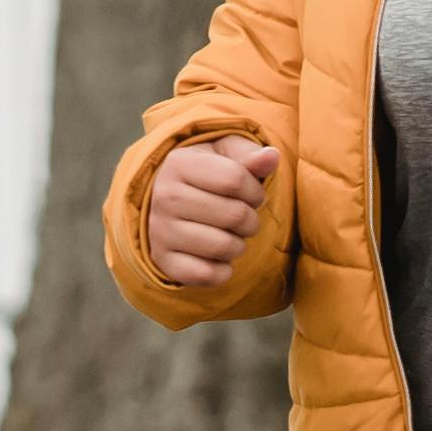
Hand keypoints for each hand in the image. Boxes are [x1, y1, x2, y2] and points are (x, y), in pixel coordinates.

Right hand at [143, 136, 275, 290]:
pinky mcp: (163, 261)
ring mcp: (160, 231)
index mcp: (179, 164)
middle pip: (234, 215)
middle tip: (242, 218)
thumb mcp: (226, 155)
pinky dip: (222, 270)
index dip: (254, 191)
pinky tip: (218, 257)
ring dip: (238, 245)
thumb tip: (271, 156)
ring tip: (230, 235)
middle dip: (250, 219)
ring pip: (223, 247)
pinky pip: (206, 275)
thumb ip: (250, 155)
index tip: (251, 195)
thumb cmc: (208, 174)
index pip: (236, 180)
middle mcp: (164, 197)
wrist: (171, 201)